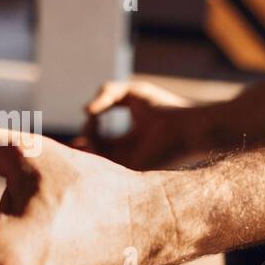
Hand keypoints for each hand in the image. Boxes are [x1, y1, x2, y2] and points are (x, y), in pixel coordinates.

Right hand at [78, 79, 194, 169]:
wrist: (188, 125)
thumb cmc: (165, 107)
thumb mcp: (131, 93)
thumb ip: (107, 93)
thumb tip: (85, 110)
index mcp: (129, 140)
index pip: (100, 142)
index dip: (85, 134)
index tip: (83, 121)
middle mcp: (127, 154)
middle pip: (94, 155)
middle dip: (78, 145)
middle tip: (77, 129)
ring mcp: (128, 164)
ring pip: (95, 160)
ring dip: (86, 141)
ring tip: (92, 123)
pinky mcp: (130, 171)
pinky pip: (103, 166)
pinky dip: (93, 149)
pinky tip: (94, 132)